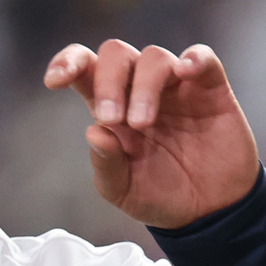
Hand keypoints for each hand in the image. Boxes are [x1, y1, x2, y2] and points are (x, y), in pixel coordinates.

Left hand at [44, 39, 258, 228]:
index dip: (68, 63)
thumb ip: (105, 164)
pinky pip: (202, 58)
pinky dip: (194, 58)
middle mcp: (139, 88)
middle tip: (112, 118)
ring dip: (144, 86)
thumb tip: (93, 132)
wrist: (208, 211)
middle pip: (116, 54)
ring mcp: (175, 87)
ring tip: (143, 123)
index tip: (54, 81)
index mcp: (110, 107)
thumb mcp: (122, 190)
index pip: (85, 69)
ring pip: (154, 56)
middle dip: (108, 82)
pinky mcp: (210, 90)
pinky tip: (186, 71)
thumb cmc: (160, 194)